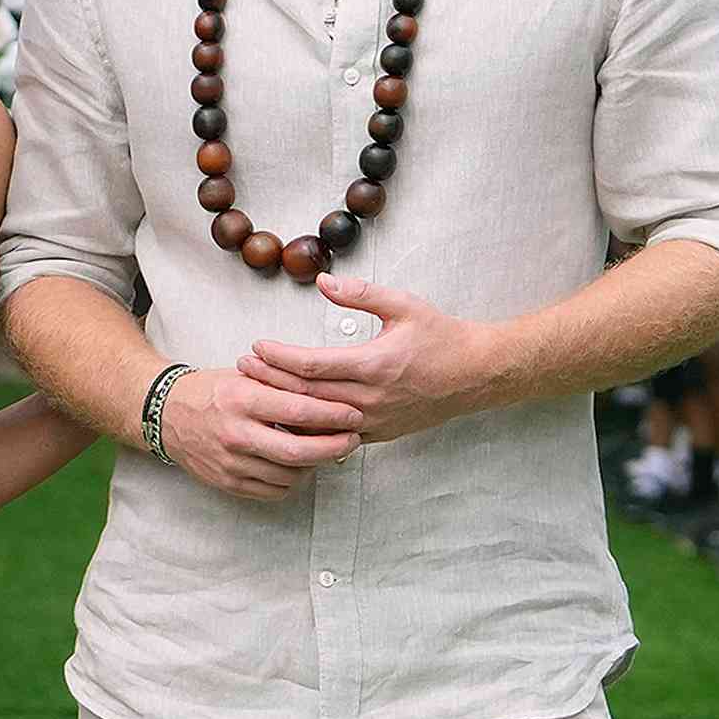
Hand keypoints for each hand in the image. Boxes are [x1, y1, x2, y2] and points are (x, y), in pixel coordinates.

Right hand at [154, 366, 361, 500]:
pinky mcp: (228, 482)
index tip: (354, 414)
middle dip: (333, 447)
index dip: (333, 414)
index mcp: (241, 399)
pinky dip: (293, 480)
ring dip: (314, 464)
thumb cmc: (210, 391)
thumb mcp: (243, 375)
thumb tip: (328, 394)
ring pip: (289, 475)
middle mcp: (235, 432)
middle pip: (298, 450)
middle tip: (352, 440)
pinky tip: (298, 465)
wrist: (165, 415)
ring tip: (325, 450)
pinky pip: (273, 490)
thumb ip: (282, 385)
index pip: (298, 409)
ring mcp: (230, 462)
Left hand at [240, 275, 490, 445]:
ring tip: (255, 393)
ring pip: (317, 421)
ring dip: (283, 408)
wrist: (476, 375)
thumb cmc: (442, 337)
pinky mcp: (378, 433)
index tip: (256, 346)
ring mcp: (374, 421)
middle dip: (269, 381)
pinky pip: (335, 437)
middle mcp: (370, 398)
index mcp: (374, 365)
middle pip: (306, 395)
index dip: (278, 357)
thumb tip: (323, 281)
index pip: (311, 366)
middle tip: (242, 368)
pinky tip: (287, 421)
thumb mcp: (404, 305)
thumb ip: (361, 294)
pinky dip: (308, 430)